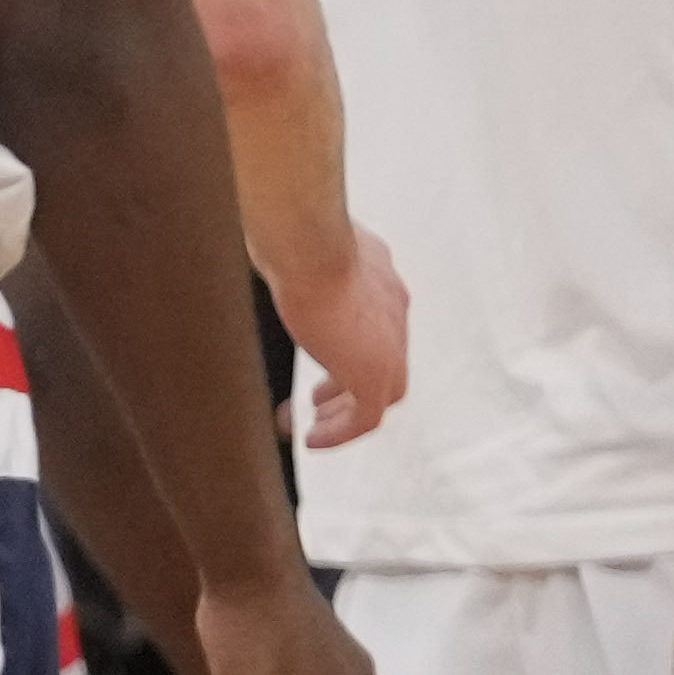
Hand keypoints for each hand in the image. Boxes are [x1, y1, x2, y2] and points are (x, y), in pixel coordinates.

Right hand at [269, 228, 409, 447]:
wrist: (310, 244)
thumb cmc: (298, 234)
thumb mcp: (308, 245)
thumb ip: (306, 253)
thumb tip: (278, 248)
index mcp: (381, 280)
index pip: (379, 322)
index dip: (351, 344)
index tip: (324, 355)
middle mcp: (394, 312)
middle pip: (386, 362)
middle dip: (351, 382)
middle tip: (321, 400)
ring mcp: (391, 344)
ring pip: (381, 394)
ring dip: (346, 411)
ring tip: (314, 425)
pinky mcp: (374, 374)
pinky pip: (365, 419)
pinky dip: (341, 432)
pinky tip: (311, 440)